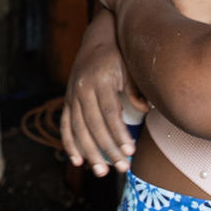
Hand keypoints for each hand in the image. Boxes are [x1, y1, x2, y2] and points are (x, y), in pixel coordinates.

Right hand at [61, 26, 148, 177]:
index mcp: (99, 80)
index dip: (119, 134)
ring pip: (78, 129)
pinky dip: (70, 144)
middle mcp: (82, 88)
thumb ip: (136, 88)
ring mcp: (71, 95)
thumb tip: (145, 109)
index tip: (131, 151)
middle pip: (94, 125)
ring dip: (89, 152)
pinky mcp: (67, 100)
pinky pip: (65, 125)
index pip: (110, 113)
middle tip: (122, 167)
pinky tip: (78, 161)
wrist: (98, 38)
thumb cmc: (119, 55)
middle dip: (108, 149)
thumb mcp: (130, 66)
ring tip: (101, 172)